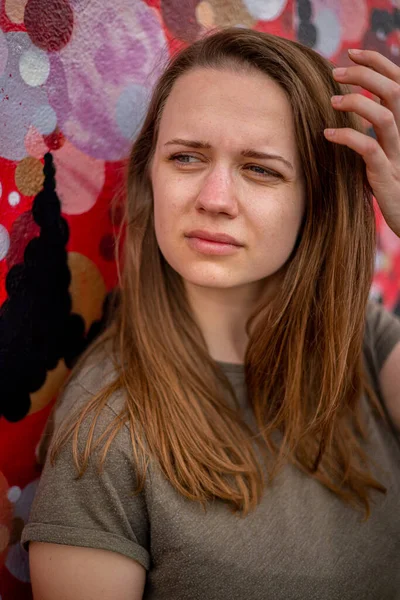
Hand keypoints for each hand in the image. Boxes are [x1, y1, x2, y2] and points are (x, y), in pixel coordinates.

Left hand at [324, 49, 399, 237]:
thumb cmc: (388, 182)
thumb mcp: (382, 149)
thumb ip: (374, 126)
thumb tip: (350, 104)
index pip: (398, 83)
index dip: (377, 63)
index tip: (352, 53)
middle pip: (394, 92)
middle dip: (365, 75)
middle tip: (335, 72)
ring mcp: (397, 154)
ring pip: (385, 117)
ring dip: (357, 103)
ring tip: (332, 100)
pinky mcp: (385, 175)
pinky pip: (369, 149)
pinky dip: (347, 137)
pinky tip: (328, 134)